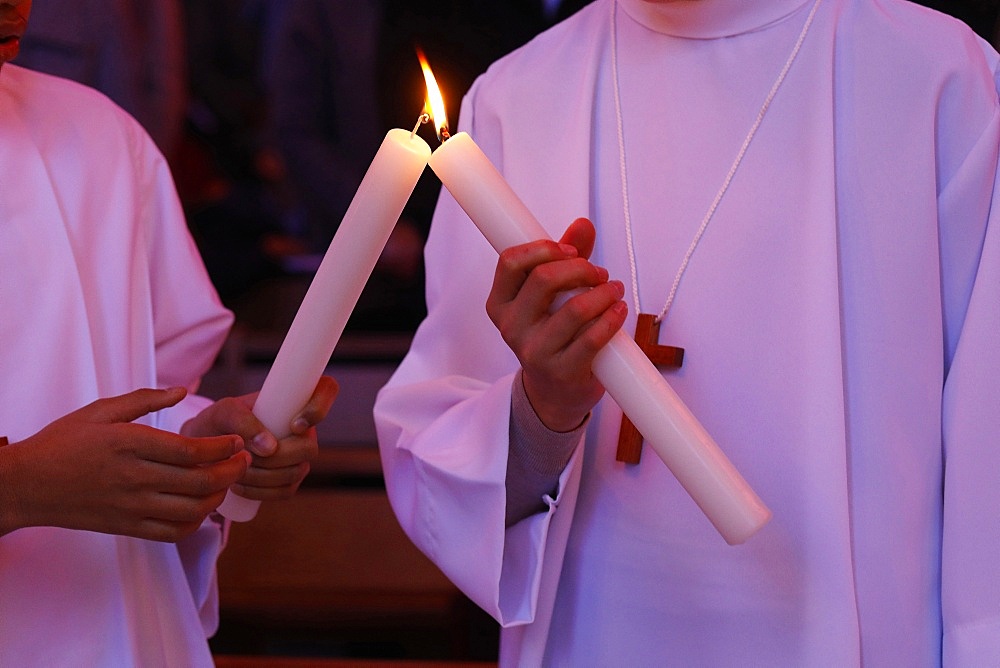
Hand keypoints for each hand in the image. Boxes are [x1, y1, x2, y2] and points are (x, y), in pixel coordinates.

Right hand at [0, 387, 250, 540]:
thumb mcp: (100, 411)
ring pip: (191, 509)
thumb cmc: (63, 443)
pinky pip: (171, 532)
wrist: (25, 486)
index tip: (237, 440)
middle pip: (199, 481)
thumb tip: (182, 391)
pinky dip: (196, 523)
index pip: (191, 450)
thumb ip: (144, 400)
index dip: (223, 447)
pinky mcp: (126, 527)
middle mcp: (134, 477)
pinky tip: (202, 507)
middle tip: (244, 460)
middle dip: (232, 471)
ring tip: (227, 481)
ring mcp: (131, 506)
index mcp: (130, 444)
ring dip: (219, 497)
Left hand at [181, 376, 337, 500]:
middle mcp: (306, 428)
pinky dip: (260, 491)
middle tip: (245, 456)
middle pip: (310, 448)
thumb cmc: (219, 422)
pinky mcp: (290, 480)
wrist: (206, 450)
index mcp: (295, 399)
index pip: (327, 390)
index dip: (319, 407)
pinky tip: (239, 484)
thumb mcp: (225, 413)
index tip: (293, 425)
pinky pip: (286, 491)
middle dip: (277, 457)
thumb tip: (270, 448)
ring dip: (262, 475)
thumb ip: (244, 422)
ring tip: (236, 468)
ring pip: (297, 472)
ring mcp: (300, 456)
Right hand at [487, 218, 626, 430]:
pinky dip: (612, 319)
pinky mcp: (562, 372)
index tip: (571, 252)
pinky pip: (592, 339)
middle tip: (600, 273)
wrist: (555, 392)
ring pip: (574, 309)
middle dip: (580, 268)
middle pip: (543, 279)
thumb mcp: (551, 296)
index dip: (543, 248)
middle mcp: (511, 328)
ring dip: (603, 293)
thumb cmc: (554, 333)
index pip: (511, 262)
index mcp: (500, 304)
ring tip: (614, 291)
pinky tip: (619, 311)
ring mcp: (534, 352)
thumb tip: (583, 225)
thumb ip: (565, 258)